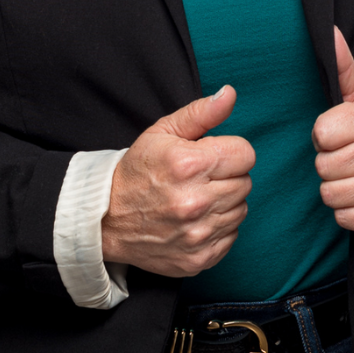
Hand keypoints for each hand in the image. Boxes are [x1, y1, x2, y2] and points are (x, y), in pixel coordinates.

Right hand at [102, 85, 254, 276]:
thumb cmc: (138, 170)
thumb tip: (230, 93)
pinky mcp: (199, 258)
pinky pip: (231, 237)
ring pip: (241, 210)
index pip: (246, 154)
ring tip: (197, 197)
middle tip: (201, 177)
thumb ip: (201, 112)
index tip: (212, 155)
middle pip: (245, 182)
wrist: (107, 219)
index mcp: (188, 165)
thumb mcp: (163, 131)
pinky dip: (219, 227)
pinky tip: (196, 219)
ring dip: (225, 202)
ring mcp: (198, 235)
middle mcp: (196, 202)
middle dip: (227, 175)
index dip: (230, 151)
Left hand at [312, 27, 353, 236]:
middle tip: (347, 161)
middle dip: (329, 166)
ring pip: (331, 194)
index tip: (337, 138)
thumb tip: (328, 30)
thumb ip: (342, 67)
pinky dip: (348, 212)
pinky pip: (344, 217)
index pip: (321, 133)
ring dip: (337, 190)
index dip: (324, 138)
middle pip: (323, 167)